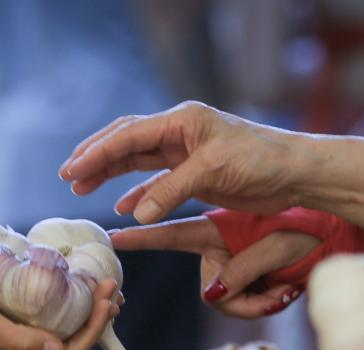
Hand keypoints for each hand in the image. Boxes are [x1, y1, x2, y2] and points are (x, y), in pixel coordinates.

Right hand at [0, 258, 118, 349]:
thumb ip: (20, 342)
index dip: (95, 329)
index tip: (108, 296)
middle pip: (65, 345)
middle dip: (94, 319)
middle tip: (112, 288)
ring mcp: (2, 339)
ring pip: (52, 331)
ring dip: (78, 311)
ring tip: (96, 285)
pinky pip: (35, 318)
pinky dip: (56, 303)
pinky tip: (63, 282)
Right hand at [59, 101, 308, 223]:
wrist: (295, 173)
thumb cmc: (260, 162)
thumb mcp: (212, 172)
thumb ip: (170, 191)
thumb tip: (136, 214)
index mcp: (182, 121)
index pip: (128, 135)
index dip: (97, 153)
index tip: (71, 169)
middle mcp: (180, 132)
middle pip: (126, 142)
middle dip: (96, 159)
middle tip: (68, 177)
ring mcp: (187, 152)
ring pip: (137, 160)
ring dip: (110, 174)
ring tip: (83, 189)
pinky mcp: (196, 173)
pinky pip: (156, 180)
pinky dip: (138, 193)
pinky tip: (123, 206)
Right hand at [112, 216, 317, 317]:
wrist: (331, 241)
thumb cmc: (307, 232)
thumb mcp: (278, 247)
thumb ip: (243, 269)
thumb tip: (212, 295)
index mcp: (216, 230)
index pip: (172, 234)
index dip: (142, 237)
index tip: (113, 236)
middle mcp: (217, 249)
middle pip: (210, 290)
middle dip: (243, 299)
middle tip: (279, 291)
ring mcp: (229, 267)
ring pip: (226, 304)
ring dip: (258, 303)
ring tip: (286, 288)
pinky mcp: (242, 282)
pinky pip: (240, 307)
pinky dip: (265, 304)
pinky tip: (285, 290)